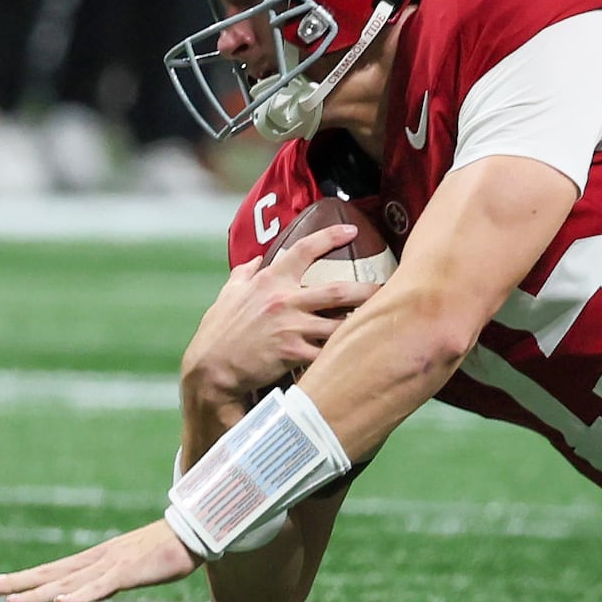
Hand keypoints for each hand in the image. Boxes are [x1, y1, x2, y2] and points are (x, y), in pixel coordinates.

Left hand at [0, 518, 197, 601]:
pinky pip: (101, 587)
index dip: (19, 579)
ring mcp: (110, 565)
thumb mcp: (123, 568)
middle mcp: (94, 561)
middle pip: (49, 574)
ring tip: (11, 601)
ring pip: (67, 583)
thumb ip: (101, 581)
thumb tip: (81, 593)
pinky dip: (80, 595)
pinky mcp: (129, 571)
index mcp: (91, 561)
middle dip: (16, 583)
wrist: (193, 532)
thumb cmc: (160, 551)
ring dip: (39, 593)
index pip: (48, 571)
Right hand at [180, 223, 367, 418]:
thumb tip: (254, 259)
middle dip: (369, 289)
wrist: (210, 370)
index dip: (331, 237)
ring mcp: (291, 327)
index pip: (304, 249)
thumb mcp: (228, 296)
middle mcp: (285, 300)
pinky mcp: (293, 353)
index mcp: (270, 281)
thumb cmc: (218, 332)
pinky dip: (344, 352)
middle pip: (340, 291)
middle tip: (390, 288)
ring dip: (363, 323)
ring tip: (384, 322)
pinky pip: (327, 352)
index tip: (352, 231)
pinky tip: (361, 352)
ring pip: (340, 323)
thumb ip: (243, 275)